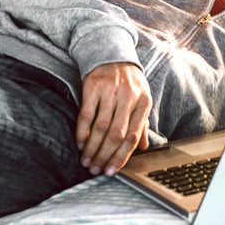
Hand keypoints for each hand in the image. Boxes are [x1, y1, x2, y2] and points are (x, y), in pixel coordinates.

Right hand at [76, 62, 151, 176]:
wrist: (111, 53)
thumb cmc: (128, 82)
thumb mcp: (141, 99)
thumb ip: (141, 124)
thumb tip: (143, 148)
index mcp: (144, 102)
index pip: (133, 136)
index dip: (122, 157)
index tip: (112, 171)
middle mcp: (129, 97)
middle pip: (116, 134)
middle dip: (105, 156)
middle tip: (95, 169)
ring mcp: (111, 91)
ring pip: (101, 127)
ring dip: (92, 148)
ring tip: (86, 161)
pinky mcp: (93, 86)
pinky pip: (86, 114)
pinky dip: (82, 132)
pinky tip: (80, 143)